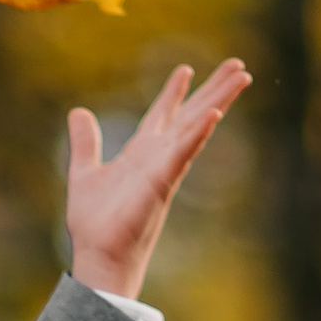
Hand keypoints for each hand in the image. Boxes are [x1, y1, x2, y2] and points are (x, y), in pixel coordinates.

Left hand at [66, 55, 248, 301]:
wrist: (98, 256)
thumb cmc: (96, 225)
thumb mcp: (84, 172)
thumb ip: (85, 143)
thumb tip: (78, 112)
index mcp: (140, 154)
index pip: (162, 115)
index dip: (174, 92)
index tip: (185, 70)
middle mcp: (158, 157)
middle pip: (191, 115)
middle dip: (213, 89)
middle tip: (237, 65)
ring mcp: (164, 168)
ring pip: (197, 126)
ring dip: (219, 100)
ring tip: (242, 76)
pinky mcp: (162, 182)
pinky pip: (184, 153)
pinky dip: (198, 133)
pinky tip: (214, 113)